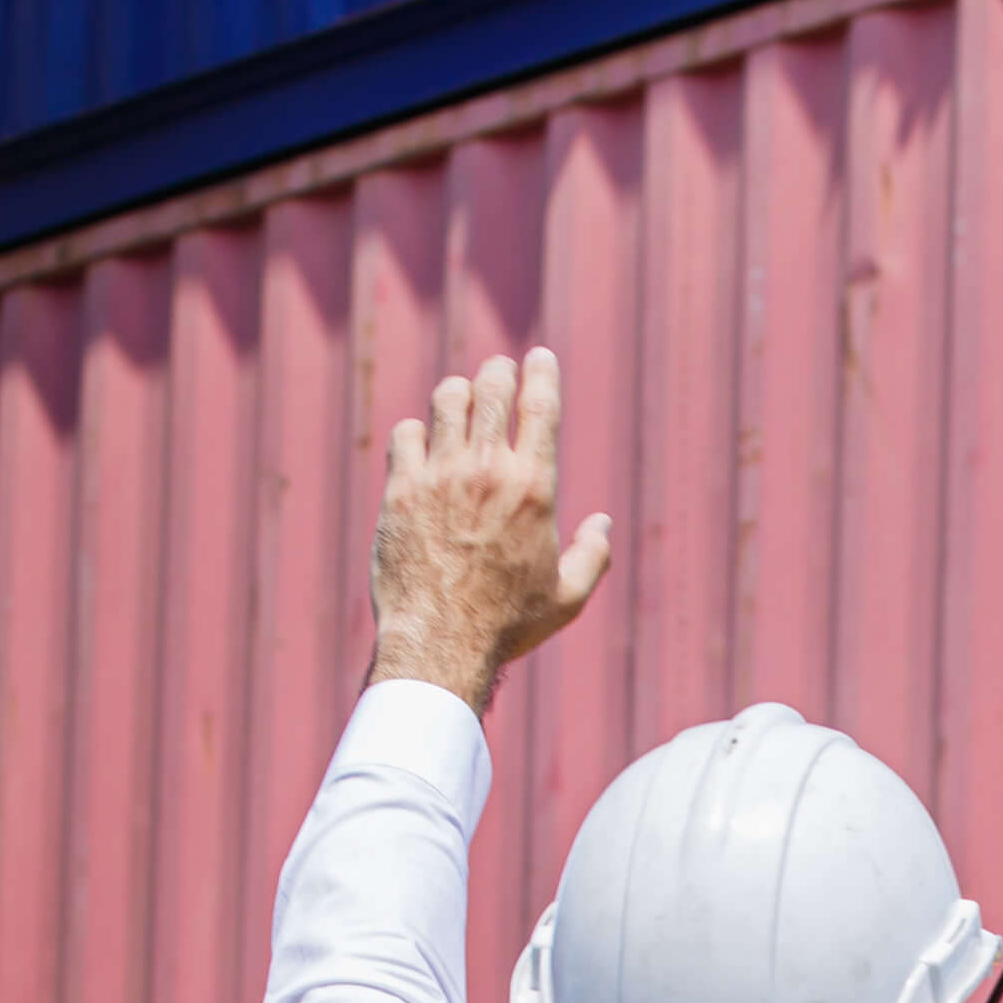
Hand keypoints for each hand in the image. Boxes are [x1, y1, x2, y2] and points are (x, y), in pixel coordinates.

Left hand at [368, 347, 611, 717]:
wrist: (440, 644)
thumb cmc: (507, 626)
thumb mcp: (567, 598)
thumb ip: (592, 556)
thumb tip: (602, 523)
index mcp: (534, 489)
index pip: (540, 405)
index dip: (542, 372)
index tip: (539, 358)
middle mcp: (487, 471)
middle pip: (492, 386)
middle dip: (498, 373)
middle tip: (498, 377)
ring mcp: (440, 476)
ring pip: (447, 399)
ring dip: (457, 396)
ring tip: (460, 408)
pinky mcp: (401, 490)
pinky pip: (406, 434)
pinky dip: (417, 434)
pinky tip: (422, 449)